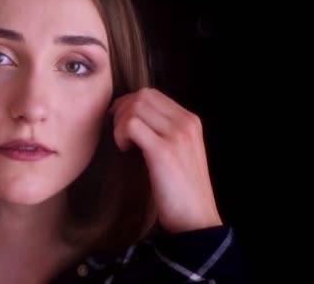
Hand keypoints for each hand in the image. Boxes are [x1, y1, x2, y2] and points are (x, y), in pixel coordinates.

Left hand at [109, 87, 221, 233]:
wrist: (195, 219)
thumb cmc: (181, 190)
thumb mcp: (179, 152)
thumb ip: (164, 131)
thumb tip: (134, 117)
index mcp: (190, 121)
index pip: (152, 94)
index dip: (129, 103)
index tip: (119, 121)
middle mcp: (186, 123)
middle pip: (142, 96)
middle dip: (121, 110)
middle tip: (117, 133)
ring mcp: (177, 135)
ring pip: (135, 107)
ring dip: (120, 123)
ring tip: (123, 143)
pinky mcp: (164, 151)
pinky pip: (131, 126)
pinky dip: (121, 134)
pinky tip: (124, 149)